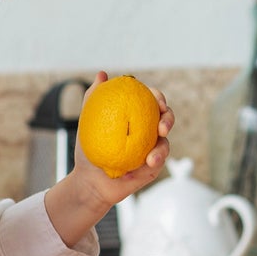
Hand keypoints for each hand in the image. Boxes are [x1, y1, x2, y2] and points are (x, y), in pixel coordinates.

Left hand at [68, 70, 174, 206]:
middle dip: (169, 120)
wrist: (89, 181)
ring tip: (150, 159)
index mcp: (137, 115)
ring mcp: (152, 149)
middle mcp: (148, 130)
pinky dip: (148, 167)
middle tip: (161, 128)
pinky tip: (135, 171)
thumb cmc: (90, 150)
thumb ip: (94, 97)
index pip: (153, 100)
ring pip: (166, 145)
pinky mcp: (152, 168)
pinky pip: (157, 165)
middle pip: (167, 118)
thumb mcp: (88, 122)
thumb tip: (102, 74)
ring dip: (161, 151)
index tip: (157, 102)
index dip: (159, 98)